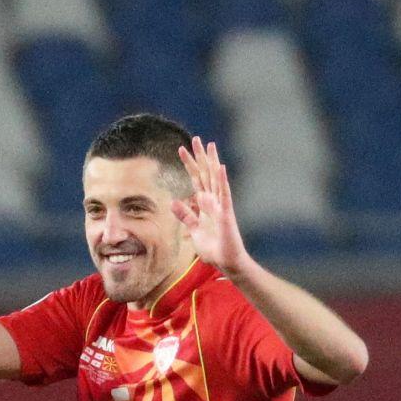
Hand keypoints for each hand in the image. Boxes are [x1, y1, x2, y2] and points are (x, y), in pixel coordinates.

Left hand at [171, 137, 254, 276]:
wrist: (226, 262)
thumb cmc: (213, 247)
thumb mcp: (193, 229)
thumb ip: (185, 215)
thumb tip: (173, 202)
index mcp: (205, 204)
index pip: (196, 180)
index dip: (189, 165)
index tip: (181, 150)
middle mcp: (214, 201)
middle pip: (205, 174)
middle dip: (200, 157)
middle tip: (195, 139)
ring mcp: (221, 205)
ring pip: (215, 179)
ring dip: (211, 162)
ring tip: (209, 145)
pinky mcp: (226, 214)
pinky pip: (224, 195)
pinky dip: (222, 181)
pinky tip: (220, 168)